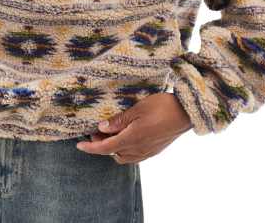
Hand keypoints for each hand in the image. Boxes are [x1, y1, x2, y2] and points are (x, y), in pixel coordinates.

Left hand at [76, 92, 192, 163]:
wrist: (186, 113)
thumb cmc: (161, 107)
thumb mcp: (137, 109)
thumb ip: (119, 120)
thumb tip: (101, 128)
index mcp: (131, 139)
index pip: (105, 148)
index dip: (90, 147)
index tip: (79, 145)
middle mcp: (138, 150)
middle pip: (113, 153)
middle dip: (102, 145)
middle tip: (96, 131)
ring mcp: (147, 152)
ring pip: (124, 156)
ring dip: (114, 148)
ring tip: (110, 132)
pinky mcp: (154, 150)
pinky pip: (134, 155)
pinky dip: (125, 149)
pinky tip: (127, 136)